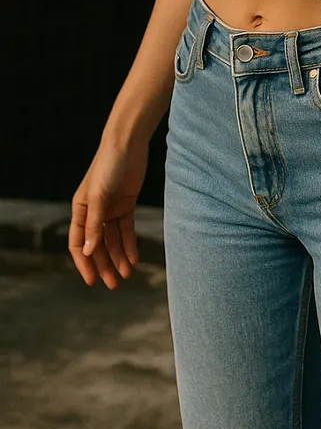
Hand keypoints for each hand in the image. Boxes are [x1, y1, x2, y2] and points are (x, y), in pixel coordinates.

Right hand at [69, 135, 148, 288]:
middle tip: (113, 285)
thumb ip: (94, 224)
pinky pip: (126, 230)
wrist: (128, 144)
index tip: (92, 281)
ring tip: (127, 276)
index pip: (77, 243)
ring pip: (113, 240)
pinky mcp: (126, 204)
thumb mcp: (99, 196)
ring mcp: (110, 209)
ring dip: (119, 258)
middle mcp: (93, 212)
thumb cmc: (108, 166)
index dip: (84, 262)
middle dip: (104, 265)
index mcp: (80, 210)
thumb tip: (88, 251)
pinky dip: (130, 244)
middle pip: (97, 245)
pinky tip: (134, 259)